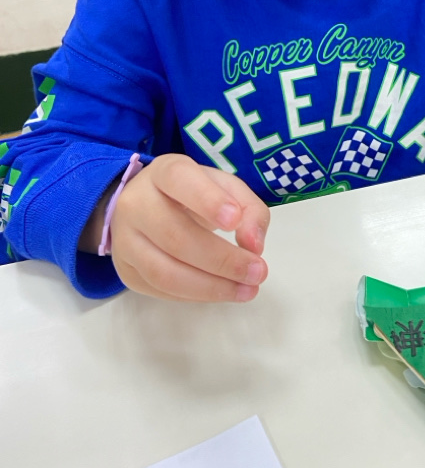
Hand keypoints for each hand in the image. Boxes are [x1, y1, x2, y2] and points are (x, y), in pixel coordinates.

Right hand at [103, 153, 269, 301]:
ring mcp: (124, 239)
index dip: (207, 200)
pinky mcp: (126, 270)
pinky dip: (197, 296)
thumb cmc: (193, 194)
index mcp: (163, 172)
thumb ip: (249, 209)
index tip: (234, 221)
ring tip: (247, 290)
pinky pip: (160, 291)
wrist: (145, 207)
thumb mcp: (225, 188)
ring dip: (211, 287)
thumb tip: (254, 245)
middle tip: (257, 271)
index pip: (179, 180)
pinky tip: (222, 292)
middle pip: (175, 236)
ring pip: (164, 272)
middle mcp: (136, 203)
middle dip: (222, 259)